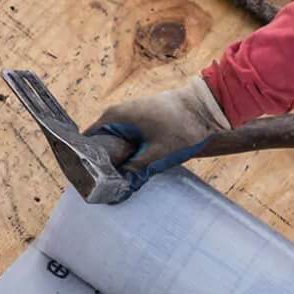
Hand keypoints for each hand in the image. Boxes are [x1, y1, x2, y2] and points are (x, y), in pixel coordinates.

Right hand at [86, 75, 228, 188]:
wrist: (206, 107)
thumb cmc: (181, 127)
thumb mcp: (156, 154)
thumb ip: (134, 170)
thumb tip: (117, 186)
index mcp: (112, 117)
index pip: (86, 142)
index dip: (86, 162)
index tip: (90, 180)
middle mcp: (116, 113)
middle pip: (100, 143)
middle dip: (105, 163)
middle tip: (109, 184)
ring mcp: (130, 114)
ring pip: (116, 142)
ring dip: (120, 158)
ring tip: (123, 178)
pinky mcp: (143, 118)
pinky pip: (128, 137)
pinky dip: (131, 151)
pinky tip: (137, 165)